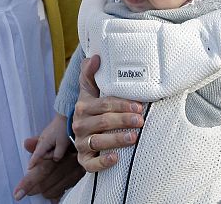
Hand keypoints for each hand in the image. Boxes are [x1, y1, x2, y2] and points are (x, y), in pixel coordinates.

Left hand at [13, 137, 83, 200]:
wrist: (85, 138)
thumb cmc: (64, 138)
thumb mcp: (50, 137)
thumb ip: (37, 143)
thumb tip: (26, 143)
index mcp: (58, 153)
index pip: (41, 170)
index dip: (28, 183)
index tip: (17, 194)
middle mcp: (67, 163)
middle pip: (46, 183)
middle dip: (33, 188)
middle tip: (24, 190)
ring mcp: (74, 172)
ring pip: (53, 190)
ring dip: (44, 190)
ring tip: (40, 186)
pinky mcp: (78, 177)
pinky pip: (62, 191)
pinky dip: (54, 192)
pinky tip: (50, 189)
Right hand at [27, 114, 70, 168]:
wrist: (65, 116)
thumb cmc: (64, 130)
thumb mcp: (62, 145)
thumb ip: (57, 155)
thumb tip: (54, 159)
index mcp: (44, 143)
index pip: (36, 155)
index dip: (33, 162)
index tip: (28, 168)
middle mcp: (42, 140)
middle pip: (42, 153)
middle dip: (50, 155)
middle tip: (60, 149)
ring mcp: (44, 136)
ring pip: (45, 149)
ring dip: (52, 150)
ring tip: (62, 144)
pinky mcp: (48, 134)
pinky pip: (48, 144)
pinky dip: (52, 146)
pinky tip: (60, 142)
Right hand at [72, 55, 142, 172]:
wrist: (83, 132)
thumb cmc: (93, 109)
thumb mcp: (90, 91)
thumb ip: (90, 74)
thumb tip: (96, 57)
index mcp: (82, 107)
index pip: (103, 104)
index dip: (121, 105)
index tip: (138, 105)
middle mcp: (79, 125)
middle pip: (103, 122)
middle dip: (123, 120)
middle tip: (141, 120)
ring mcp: (81, 143)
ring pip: (99, 141)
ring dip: (117, 139)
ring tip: (134, 137)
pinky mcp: (83, 160)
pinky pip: (91, 164)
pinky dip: (103, 162)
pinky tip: (116, 158)